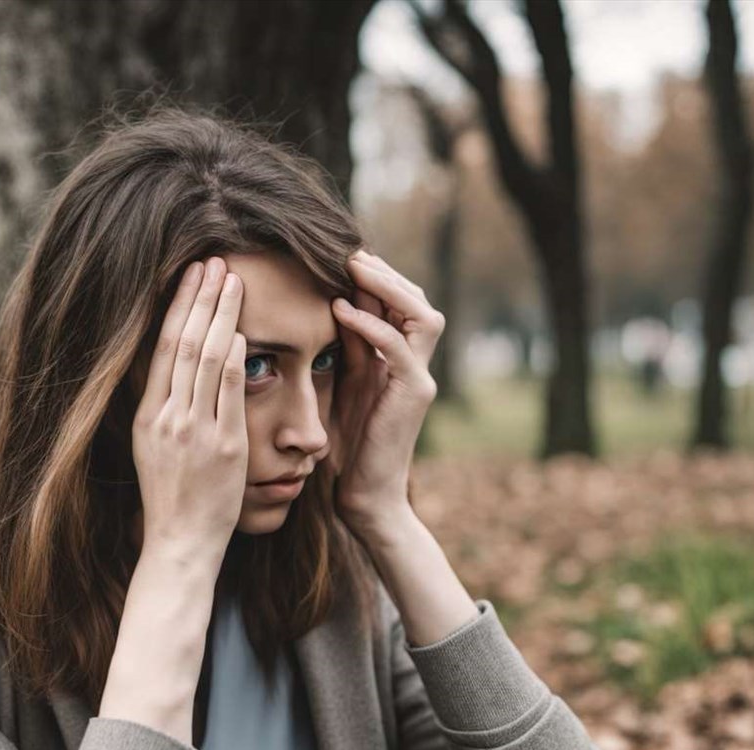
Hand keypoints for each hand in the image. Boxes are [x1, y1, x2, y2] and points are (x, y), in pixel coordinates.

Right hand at [133, 257, 247, 567]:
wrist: (181, 542)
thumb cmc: (174, 497)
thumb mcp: (153, 448)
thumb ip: (166, 408)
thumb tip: (177, 367)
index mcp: (147, 415)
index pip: (161, 347)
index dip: (177, 306)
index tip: (191, 275)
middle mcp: (166, 417)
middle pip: (182, 342)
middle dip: (200, 298)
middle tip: (215, 261)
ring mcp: (194, 430)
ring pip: (206, 358)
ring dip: (221, 315)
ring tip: (233, 281)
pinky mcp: (224, 446)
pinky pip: (230, 392)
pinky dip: (237, 358)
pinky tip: (244, 331)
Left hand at [329, 250, 444, 533]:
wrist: (363, 493)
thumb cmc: (347, 444)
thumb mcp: (342, 383)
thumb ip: (345, 346)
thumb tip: (331, 302)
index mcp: (398, 360)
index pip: (399, 302)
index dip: (375, 276)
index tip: (339, 255)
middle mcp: (415, 364)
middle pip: (418, 300)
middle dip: (385, 272)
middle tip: (348, 252)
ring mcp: (420, 378)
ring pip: (422, 314)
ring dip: (387, 287)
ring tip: (352, 268)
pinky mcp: (414, 394)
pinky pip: (400, 347)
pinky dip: (372, 324)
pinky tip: (341, 310)